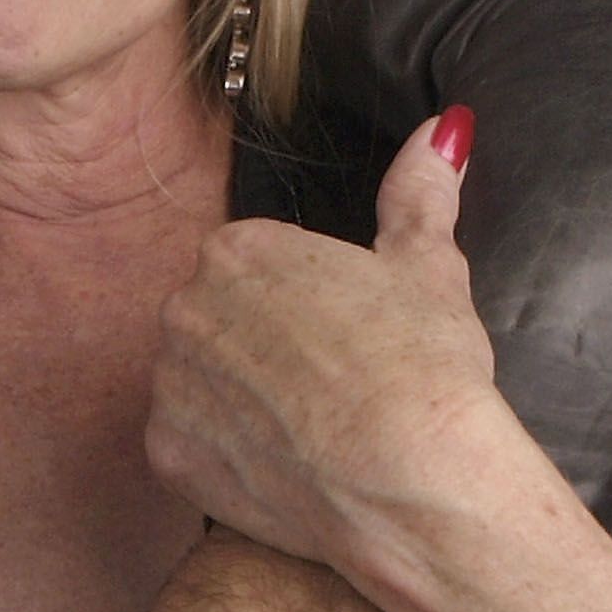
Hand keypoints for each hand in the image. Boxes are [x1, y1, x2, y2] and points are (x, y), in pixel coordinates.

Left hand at [146, 112, 506, 580]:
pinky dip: (226, 459)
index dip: (309, 308)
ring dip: (241, 403)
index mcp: (239, 249)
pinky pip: (189, 448)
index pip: (258, 268)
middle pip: (220, 324)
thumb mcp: (430, 267)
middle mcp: (185, 306)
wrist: (410, 481)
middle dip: (265, 351)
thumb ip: (420, 193)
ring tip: (311, 432)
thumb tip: (446, 129)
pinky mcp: (166, 454)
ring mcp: (168, 383)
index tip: (347, 338)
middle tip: (331, 388)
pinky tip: (283, 467)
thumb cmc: (424, 368)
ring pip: (202, 386)